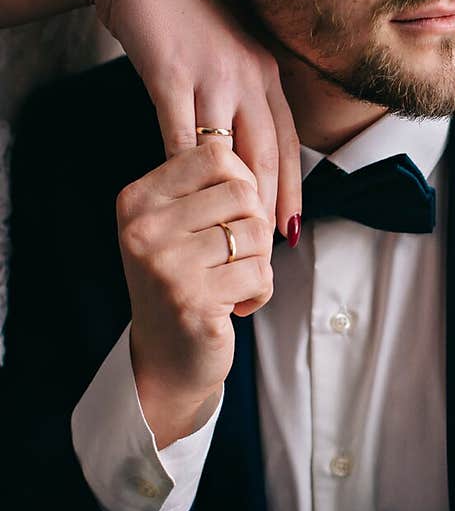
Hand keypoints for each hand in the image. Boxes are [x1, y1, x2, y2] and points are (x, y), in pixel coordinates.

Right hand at [93, 0, 300, 236]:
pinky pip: (181, 134)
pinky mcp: (173, 74)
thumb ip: (240, 96)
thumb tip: (245, 147)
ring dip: (230, 198)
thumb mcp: (225, 55)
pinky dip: (183, 170)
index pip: (288, 143)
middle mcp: (249, 75)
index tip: (291, 228)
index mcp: (265, 73)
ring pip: (229, 150)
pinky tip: (180, 200)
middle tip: (266, 248)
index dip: (292, 189)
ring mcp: (212, 75)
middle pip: (267, 153)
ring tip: (228, 238)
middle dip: (268, 205)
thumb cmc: (180, 19)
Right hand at [117, 141, 273, 448]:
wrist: (165, 359)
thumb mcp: (176, 227)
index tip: (234, 215)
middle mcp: (143, 228)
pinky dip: (261, 290)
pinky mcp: (192, 300)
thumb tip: (249, 151)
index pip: (214, 154)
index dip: (242, 181)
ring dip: (259, 261)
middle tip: (239, 254)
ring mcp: (165, 265)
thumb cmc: (183, 284)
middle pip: (242, 192)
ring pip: (255, 232)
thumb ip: (205, 188)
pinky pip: (259, 272)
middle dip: (255, 225)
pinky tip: (237, 305)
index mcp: (137, 200)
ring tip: (234, 281)